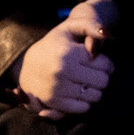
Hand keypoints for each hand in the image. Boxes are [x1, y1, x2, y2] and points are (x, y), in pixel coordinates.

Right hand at [16, 0, 117, 118]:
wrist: (27, 64)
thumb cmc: (55, 45)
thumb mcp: (70, 29)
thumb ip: (91, 26)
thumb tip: (107, 35)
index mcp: (68, 53)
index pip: (106, 65)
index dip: (106, 64)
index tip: (97, 62)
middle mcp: (61, 71)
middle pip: (103, 82)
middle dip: (101, 77)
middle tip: (91, 73)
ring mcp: (56, 88)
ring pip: (95, 96)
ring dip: (93, 90)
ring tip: (83, 82)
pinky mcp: (53, 102)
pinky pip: (83, 108)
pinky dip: (84, 102)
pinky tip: (77, 93)